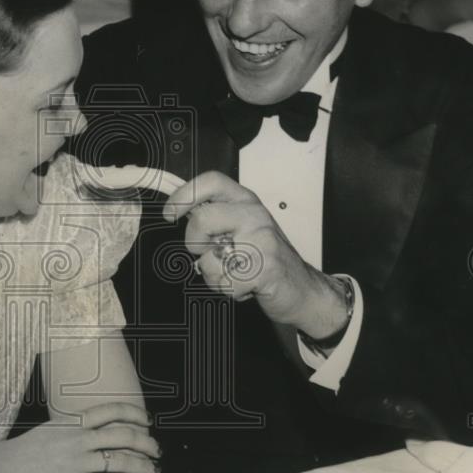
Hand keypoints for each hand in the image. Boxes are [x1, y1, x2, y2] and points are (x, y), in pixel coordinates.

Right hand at [0, 402, 159, 472]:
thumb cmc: (16, 459)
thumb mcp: (45, 435)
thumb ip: (68, 433)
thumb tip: (90, 434)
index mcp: (68, 424)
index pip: (109, 411)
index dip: (133, 413)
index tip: (147, 418)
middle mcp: (76, 440)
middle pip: (122, 435)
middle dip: (145, 442)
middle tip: (155, 448)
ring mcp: (77, 463)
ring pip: (121, 461)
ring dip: (142, 466)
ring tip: (152, 471)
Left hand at [164, 171, 348, 336]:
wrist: (302, 289)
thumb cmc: (266, 258)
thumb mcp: (241, 228)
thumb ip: (215, 218)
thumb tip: (180, 211)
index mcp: (246, 201)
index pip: (211, 181)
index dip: (184, 195)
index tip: (170, 213)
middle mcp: (254, 215)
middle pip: (202, 220)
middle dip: (194, 244)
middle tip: (211, 253)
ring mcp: (262, 240)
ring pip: (209, 259)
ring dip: (215, 275)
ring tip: (235, 272)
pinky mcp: (265, 267)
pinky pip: (224, 283)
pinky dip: (229, 291)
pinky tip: (246, 285)